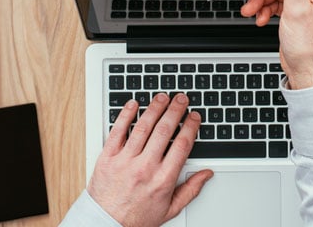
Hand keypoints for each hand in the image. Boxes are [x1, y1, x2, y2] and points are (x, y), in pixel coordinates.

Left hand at [88, 93, 213, 226]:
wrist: (106, 225)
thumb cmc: (136, 218)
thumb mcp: (170, 209)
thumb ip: (190, 190)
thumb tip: (206, 174)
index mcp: (163, 179)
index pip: (182, 144)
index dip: (191, 126)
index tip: (194, 116)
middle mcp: (145, 167)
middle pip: (164, 130)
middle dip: (175, 110)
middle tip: (181, 99)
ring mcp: (125, 161)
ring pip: (143, 127)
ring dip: (154, 108)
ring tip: (162, 97)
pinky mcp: (108, 158)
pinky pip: (117, 131)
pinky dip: (126, 115)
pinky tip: (133, 104)